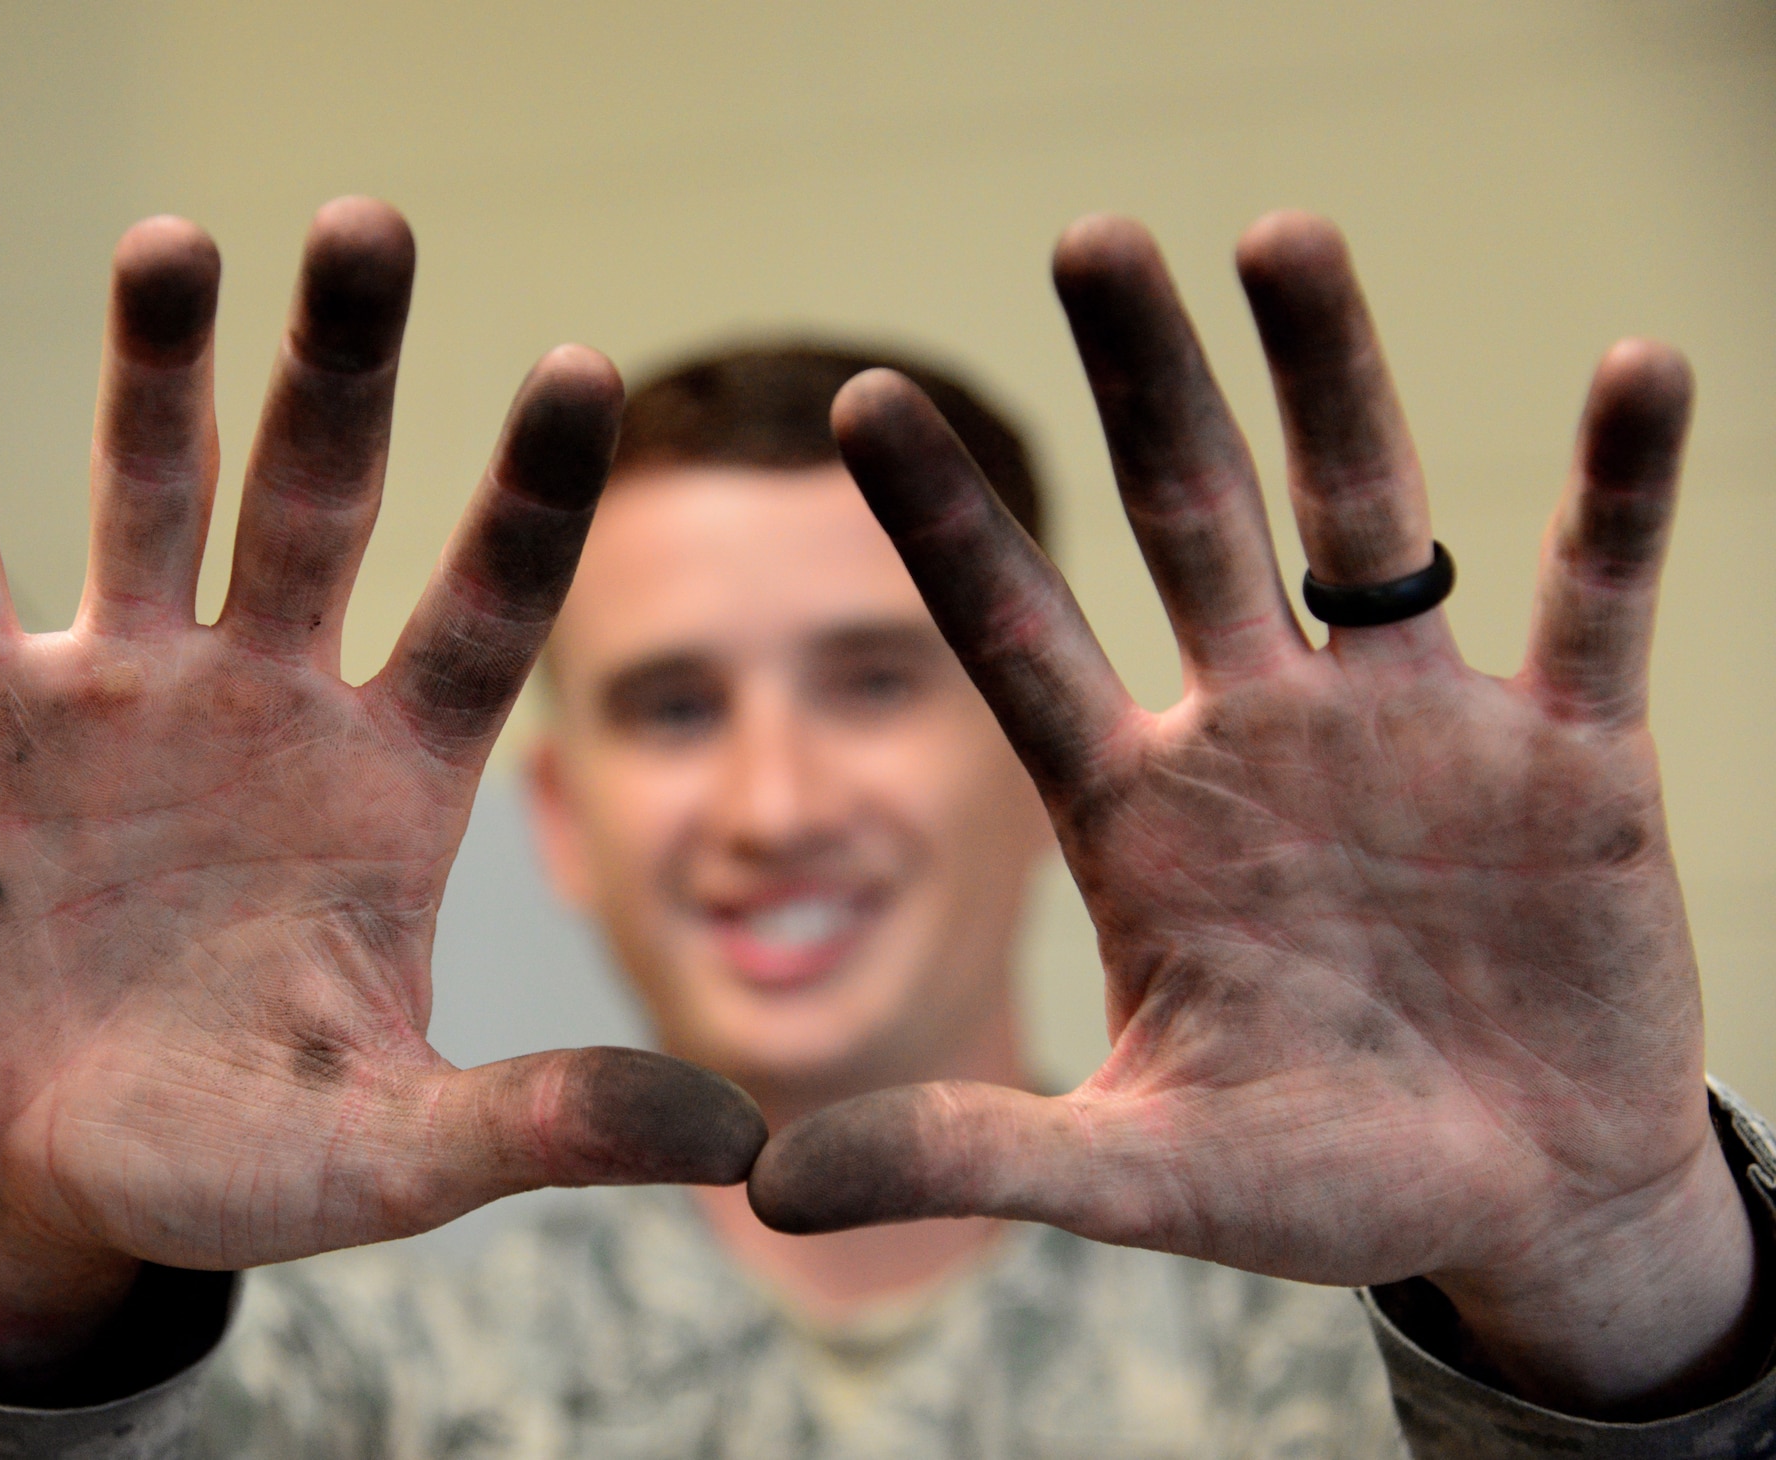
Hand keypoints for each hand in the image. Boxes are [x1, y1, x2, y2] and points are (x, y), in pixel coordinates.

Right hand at [0, 199, 761, 1383]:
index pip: (486, 602)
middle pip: (325, 493)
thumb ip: (544, 1125)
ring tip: (172, 245)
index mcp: (395, 775)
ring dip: (155, 369)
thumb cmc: (236, 1158)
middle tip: (370, 225)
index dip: (532, 491)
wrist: (48, 1173)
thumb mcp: (391, 1154)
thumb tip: (741, 1144)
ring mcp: (129, 688)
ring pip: (150, 488)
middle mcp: (277, 698)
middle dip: (344, 365)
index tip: (582, 366)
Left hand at [750, 213, 1757, 1416]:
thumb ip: (968, 1155)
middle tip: (1090, 240)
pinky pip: (1594, 595)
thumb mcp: (1134, 1172)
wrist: (1515, 1206)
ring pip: (1366, 518)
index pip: (1017, 638)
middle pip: (1184, 522)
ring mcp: (1413, 729)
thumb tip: (765, 1188)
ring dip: (1330, 377)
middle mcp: (1260, 735)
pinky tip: (1639, 373)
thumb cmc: (1317, 1185)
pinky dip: (1618, 492)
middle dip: (1143, 386)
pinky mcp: (1569, 755)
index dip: (947, 523)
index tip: (863, 398)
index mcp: (1140, 813)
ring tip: (1283, 234)